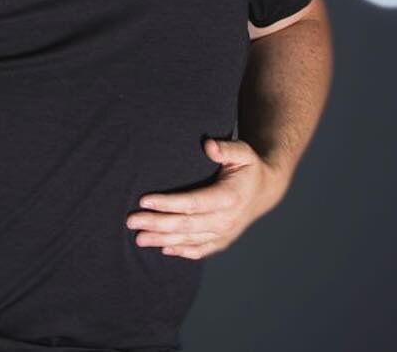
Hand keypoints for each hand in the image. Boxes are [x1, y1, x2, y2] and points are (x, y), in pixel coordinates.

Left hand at [126, 138, 287, 259]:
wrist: (265, 190)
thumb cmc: (249, 168)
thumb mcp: (243, 152)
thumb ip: (226, 148)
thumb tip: (208, 145)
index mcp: (229, 198)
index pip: (193, 203)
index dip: (168, 203)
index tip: (144, 200)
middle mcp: (227, 220)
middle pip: (186, 225)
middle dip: (157, 224)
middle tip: (131, 221)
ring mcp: (224, 233)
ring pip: (189, 240)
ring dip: (162, 239)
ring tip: (138, 238)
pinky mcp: (222, 240)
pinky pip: (200, 250)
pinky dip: (182, 251)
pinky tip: (163, 248)